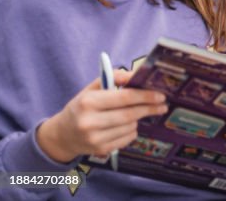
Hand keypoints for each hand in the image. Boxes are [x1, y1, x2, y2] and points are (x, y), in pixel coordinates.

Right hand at [36, 70, 167, 162]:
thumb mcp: (91, 88)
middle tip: (163, 105)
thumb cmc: (82, 106)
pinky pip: (127, 138)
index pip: (124, 98)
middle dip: (149, 108)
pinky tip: (126, 125)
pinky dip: (132, 130)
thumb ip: (114, 77)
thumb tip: (136, 74)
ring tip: (138, 113)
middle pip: (130, 114)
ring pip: (130, 127)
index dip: (145, 96)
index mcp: (88, 103)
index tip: (160, 95)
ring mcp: (94, 139)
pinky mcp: (100, 150)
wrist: (63, 135)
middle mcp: (89, 122)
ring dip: (138, 118)